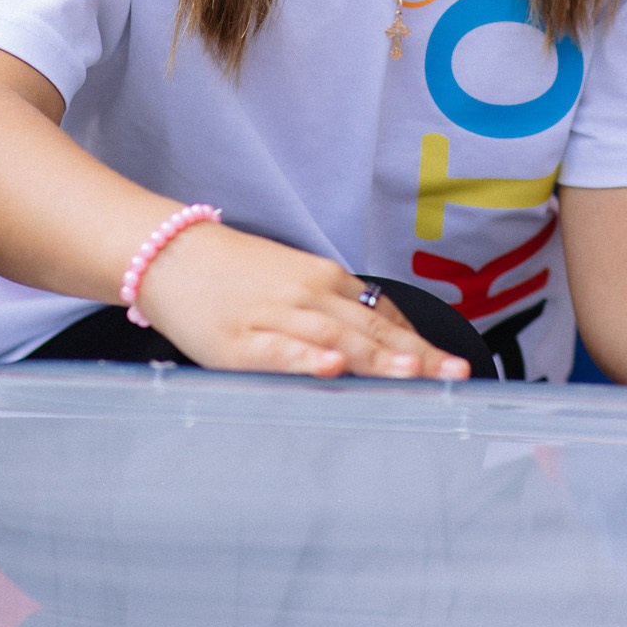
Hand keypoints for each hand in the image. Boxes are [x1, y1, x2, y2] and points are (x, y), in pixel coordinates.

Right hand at [140, 221, 469, 380]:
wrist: (171, 251)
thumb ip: (334, 312)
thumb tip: (380, 345)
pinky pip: (280, 350)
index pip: (384, 316)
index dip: (420, 343)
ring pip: (335, 338)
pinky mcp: (240, 341)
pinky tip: (333, 367)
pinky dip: (307, 358)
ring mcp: (276, 316)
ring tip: (414, 373)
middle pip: (371, 329)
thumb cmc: (234, 274)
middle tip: (455, 375)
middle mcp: (309, 295)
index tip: (452, 368)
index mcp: (326, 281)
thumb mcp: (293, 282)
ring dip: (377, 356)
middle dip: (416, 355)